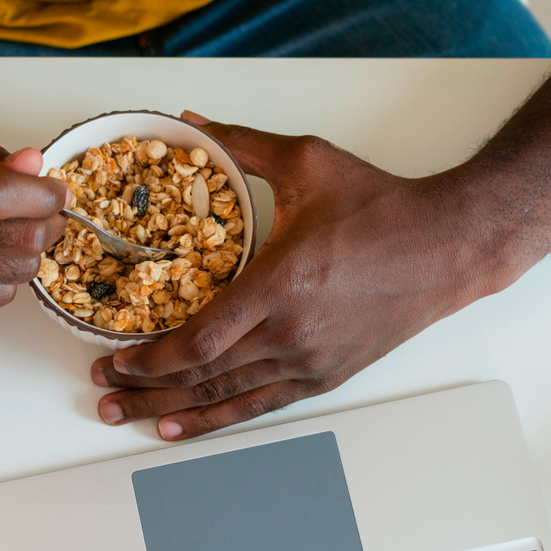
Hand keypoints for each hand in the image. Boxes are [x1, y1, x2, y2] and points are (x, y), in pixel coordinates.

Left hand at [92, 112, 513, 439]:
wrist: (447, 246)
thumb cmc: (382, 206)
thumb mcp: (307, 163)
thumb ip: (242, 145)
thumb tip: (191, 125)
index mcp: (281, 285)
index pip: (200, 341)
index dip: (150, 357)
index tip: (116, 355)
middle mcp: (293, 334)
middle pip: (204, 377)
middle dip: (146, 386)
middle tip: (103, 388)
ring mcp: (311, 362)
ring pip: (227, 398)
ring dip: (173, 411)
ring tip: (128, 416)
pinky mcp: (327, 375)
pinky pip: (260, 405)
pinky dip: (217, 419)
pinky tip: (184, 426)